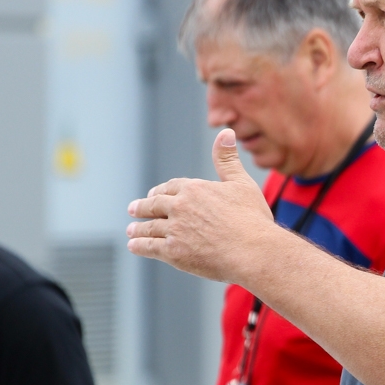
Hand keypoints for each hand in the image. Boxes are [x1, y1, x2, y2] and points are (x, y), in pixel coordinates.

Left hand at [126, 128, 274, 282]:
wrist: (253, 250)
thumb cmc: (251, 218)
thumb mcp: (242, 183)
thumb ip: (228, 159)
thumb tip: (226, 132)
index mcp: (194, 188)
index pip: (171, 187)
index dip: (161, 191)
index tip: (154, 194)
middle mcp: (180, 207)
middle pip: (155, 205)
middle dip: (143, 207)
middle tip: (134, 209)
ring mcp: (174, 230)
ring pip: (150, 227)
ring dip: (138, 228)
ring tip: (131, 230)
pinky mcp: (173, 252)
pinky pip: (150, 247)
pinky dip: (140, 246)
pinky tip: (134, 246)